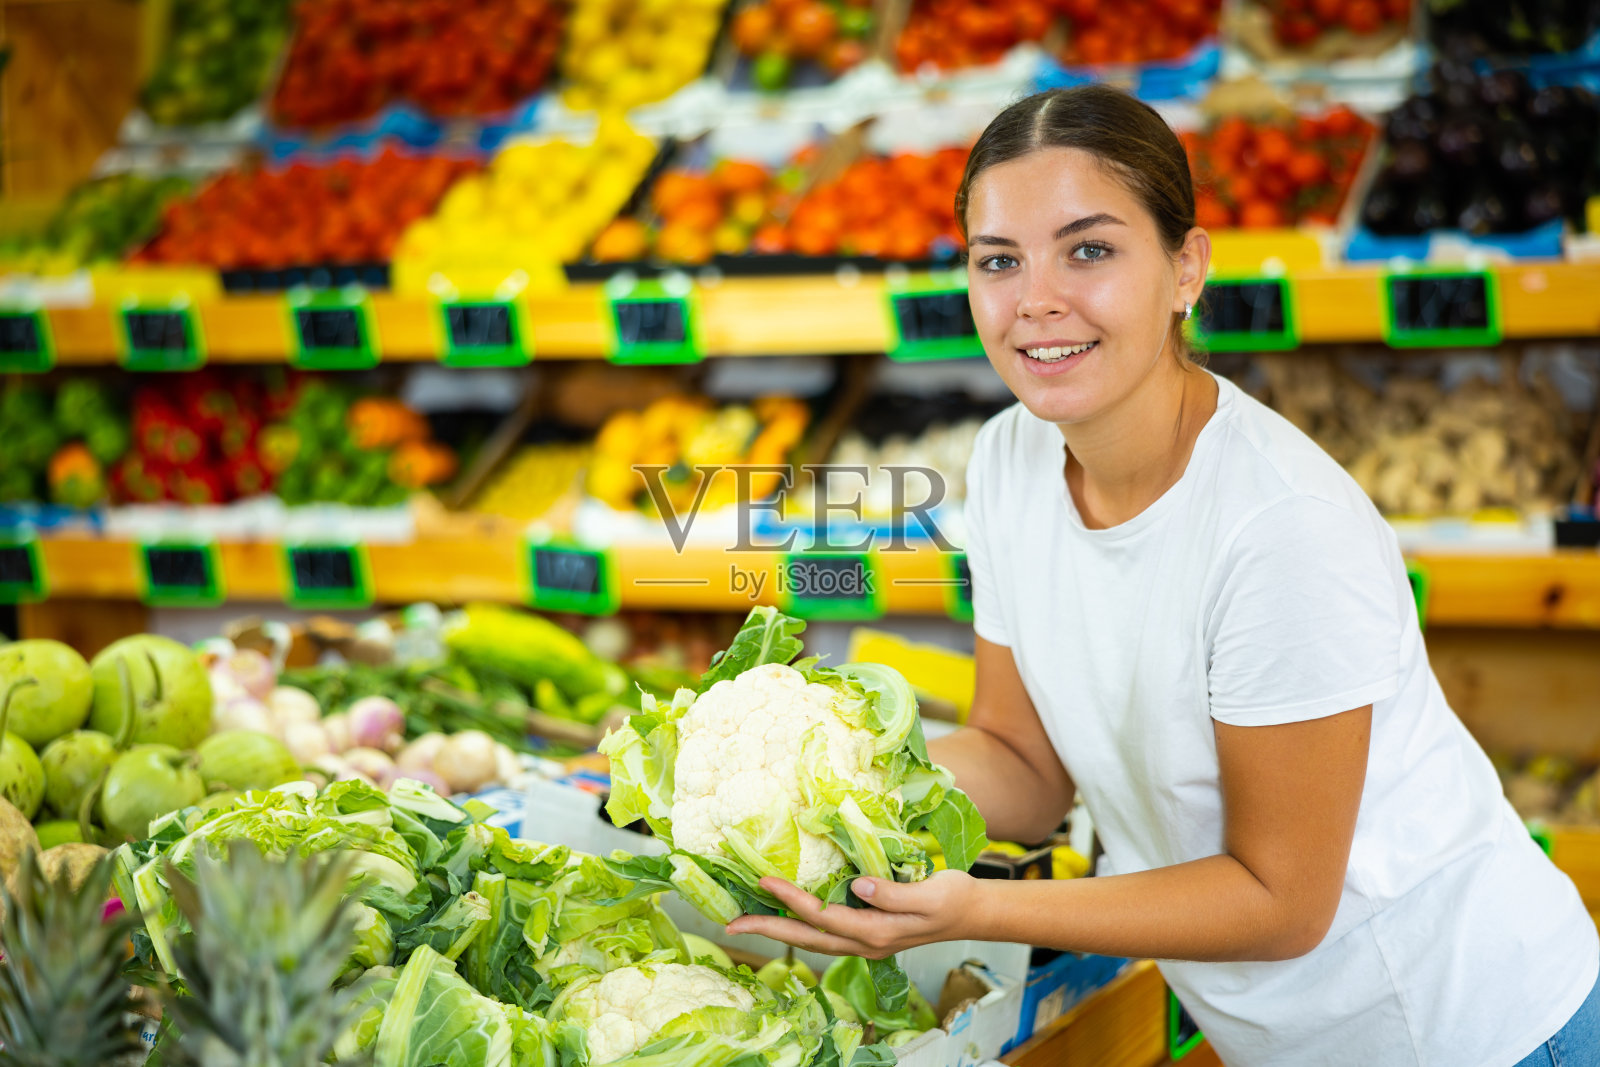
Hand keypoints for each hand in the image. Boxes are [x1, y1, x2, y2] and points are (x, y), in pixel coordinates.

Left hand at [725, 870, 979, 958]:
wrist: (973, 914)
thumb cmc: (954, 899)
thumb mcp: (930, 894)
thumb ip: (892, 894)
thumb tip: (856, 887)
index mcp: (876, 932)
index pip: (823, 916)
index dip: (792, 900)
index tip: (766, 881)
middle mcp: (865, 941)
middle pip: (806, 937)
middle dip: (768, 929)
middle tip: (731, 923)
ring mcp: (865, 940)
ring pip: (812, 940)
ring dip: (779, 930)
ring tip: (747, 921)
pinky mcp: (867, 932)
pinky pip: (824, 932)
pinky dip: (800, 925)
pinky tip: (788, 915)